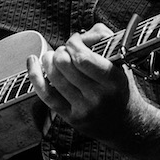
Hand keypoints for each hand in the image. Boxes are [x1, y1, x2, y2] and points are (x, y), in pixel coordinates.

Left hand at [26, 23, 147, 140]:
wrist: (126, 125)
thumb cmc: (120, 87)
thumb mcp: (121, 62)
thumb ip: (103, 39)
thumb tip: (79, 35)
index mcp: (113, 80)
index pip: (82, 57)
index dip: (74, 43)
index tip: (75, 41)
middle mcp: (98, 97)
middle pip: (65, 64)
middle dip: (61, 51)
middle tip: (66, 51)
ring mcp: (83, 109)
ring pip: (54, 77)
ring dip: (48, 59)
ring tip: (52, 56)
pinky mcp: (71, 118)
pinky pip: (46, 95)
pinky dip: (35, 75)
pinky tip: (33, 61)